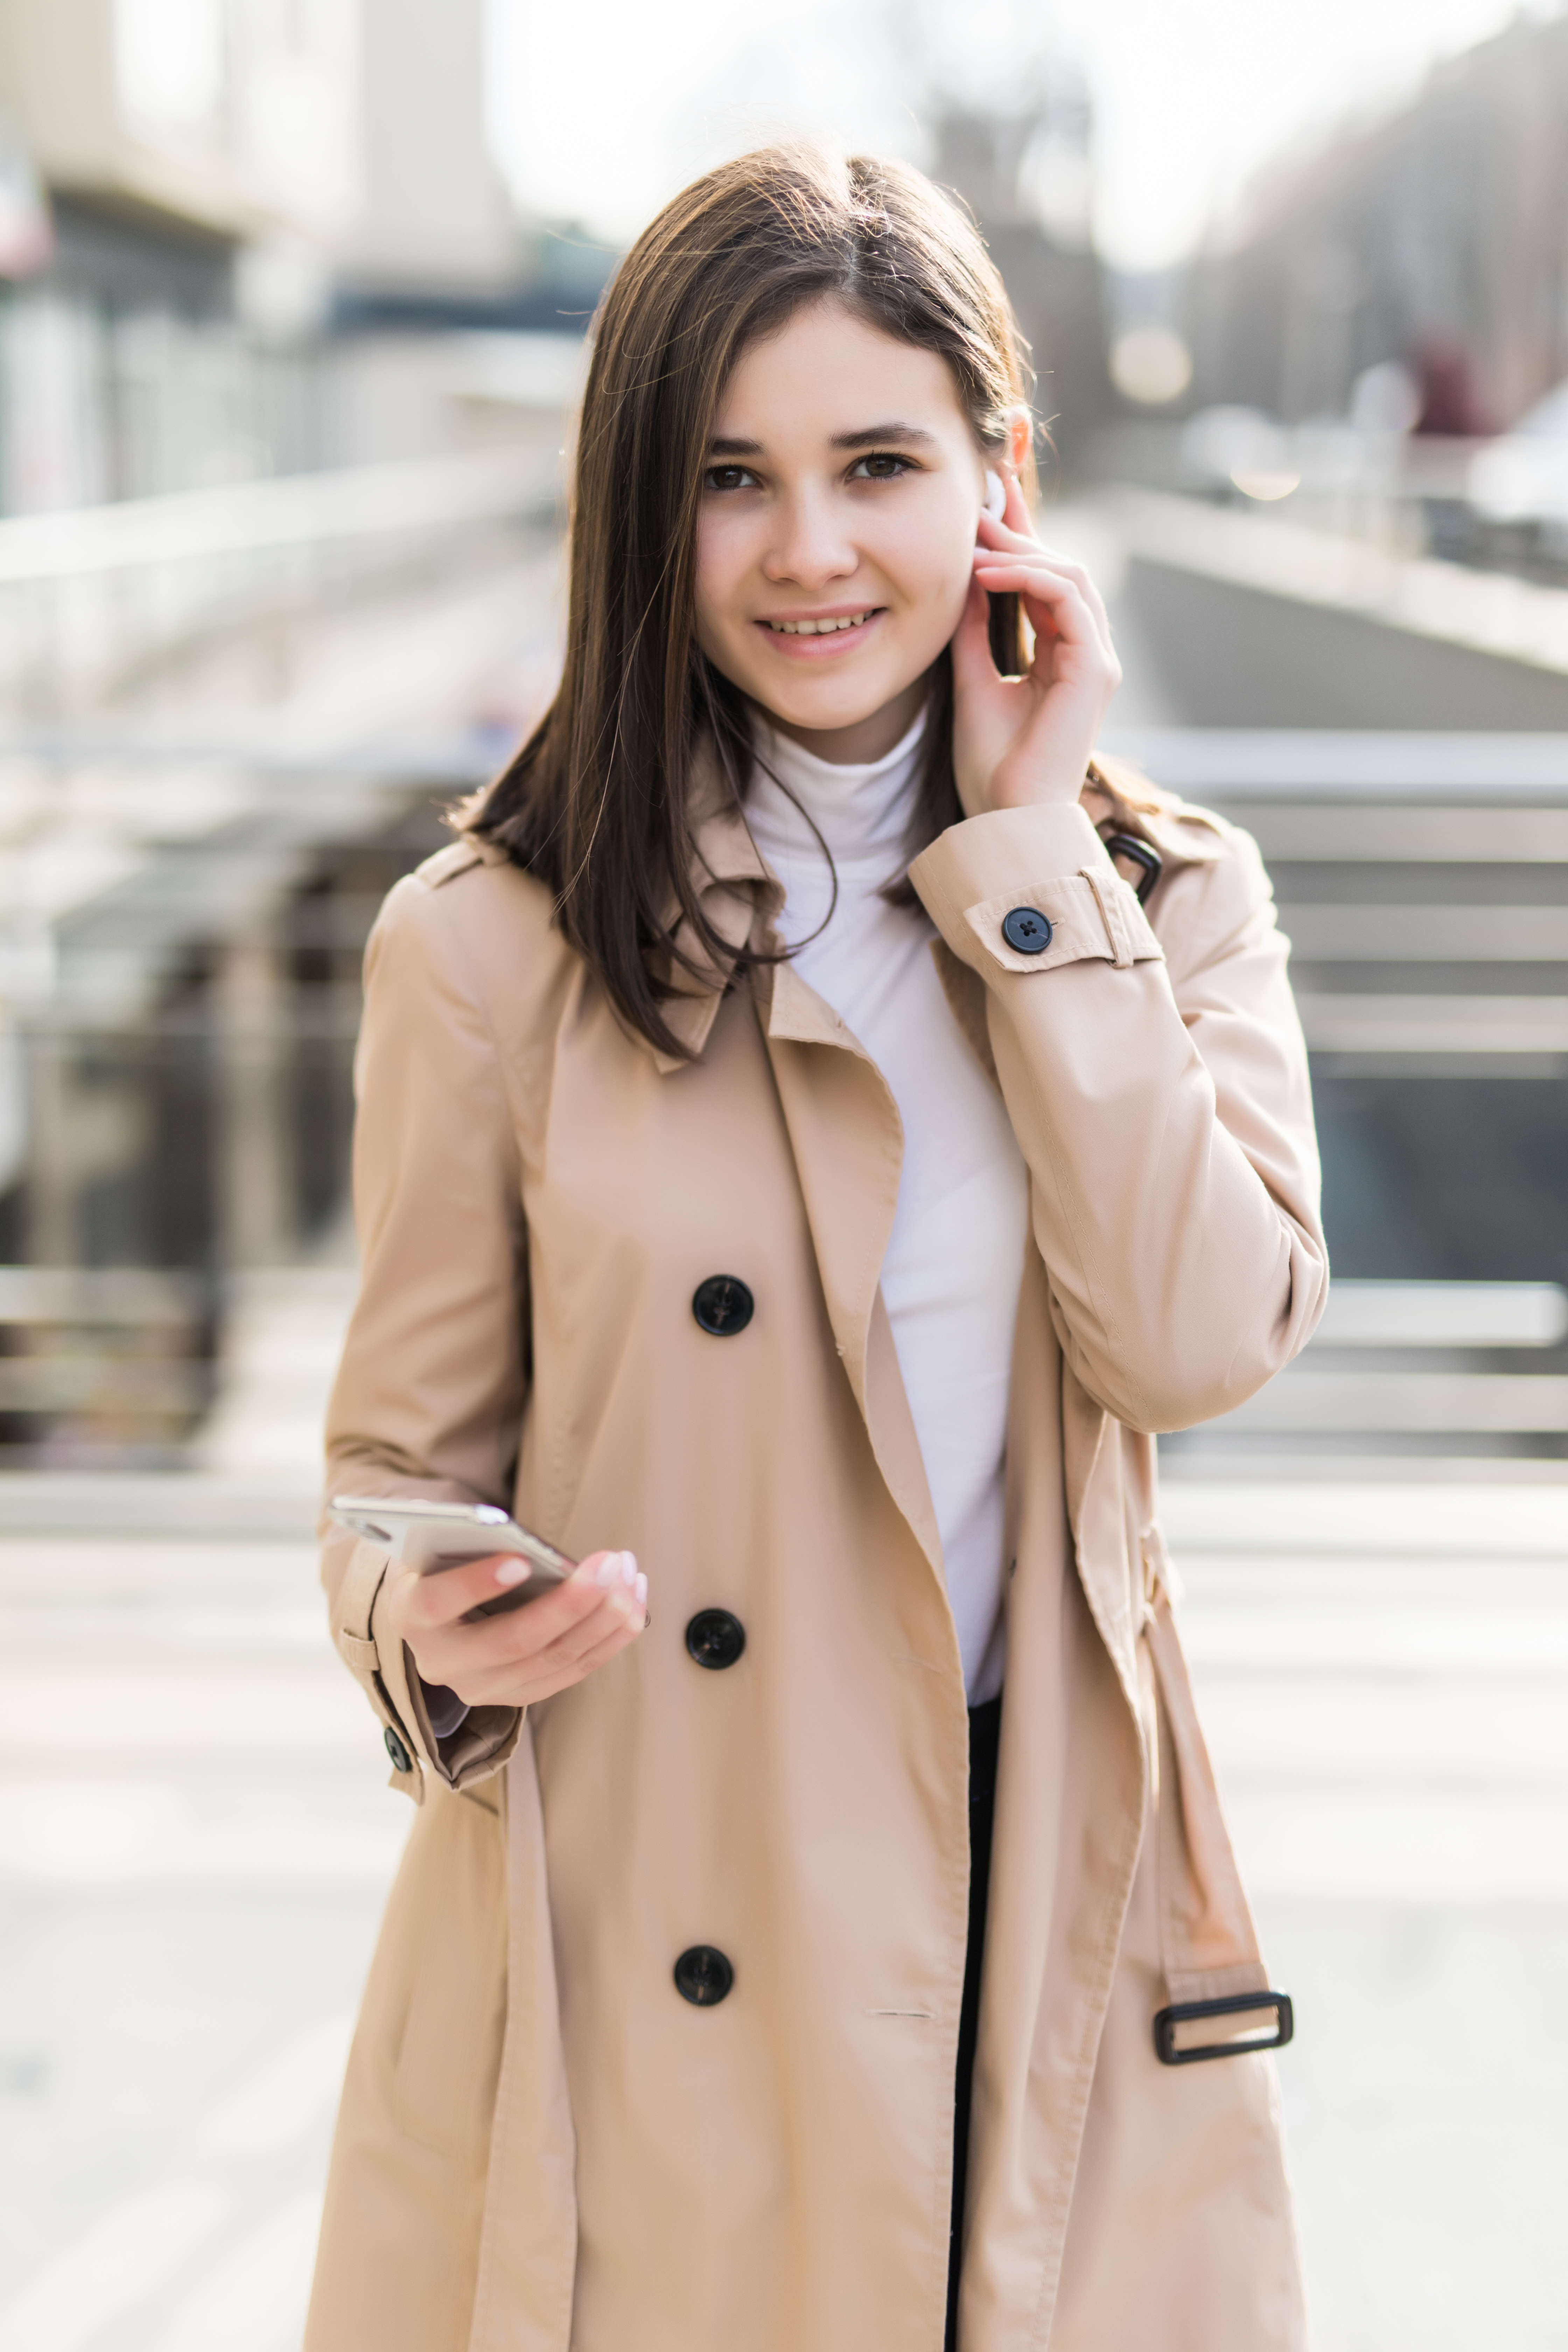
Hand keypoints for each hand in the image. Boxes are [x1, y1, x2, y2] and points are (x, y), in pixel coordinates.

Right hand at [381, 1547, 647, 1710]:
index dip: (478, 1583)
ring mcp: (482, 1688)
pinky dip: (609, 1638)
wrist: (436, 1618)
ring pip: (553, 1660)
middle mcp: (443, 1662)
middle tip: (610, 1563)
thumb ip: (462, 1537)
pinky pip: (573, 1672)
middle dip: (570, 1602)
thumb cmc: (443, 1566)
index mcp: (412, 1615)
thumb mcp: (439, 1547)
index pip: (439, 1602)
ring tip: (630, 1575)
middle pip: (514, 1640)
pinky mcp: (517, 1696)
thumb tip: (498, 1526)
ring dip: (602, 1618)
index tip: (520, 1560)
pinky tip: (634, 1603)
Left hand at [952, 470, 1121, 815]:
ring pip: (1070, 576)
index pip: (1046, 583)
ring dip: (1020, 554)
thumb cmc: (992, 767)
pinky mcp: (1095, 670)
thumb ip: (973, 630)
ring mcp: (1096, 661)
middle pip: (1062, 569)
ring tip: (974, 547)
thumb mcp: (971, 679)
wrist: (1006, 817)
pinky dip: (1030, 578)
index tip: (990, 504)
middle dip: (1019, 535)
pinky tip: (990, 574)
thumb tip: (964, 578)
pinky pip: (1070, 600)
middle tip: (975, 510)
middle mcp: (1086, 653)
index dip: (1022, 540)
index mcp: (1062, 657)